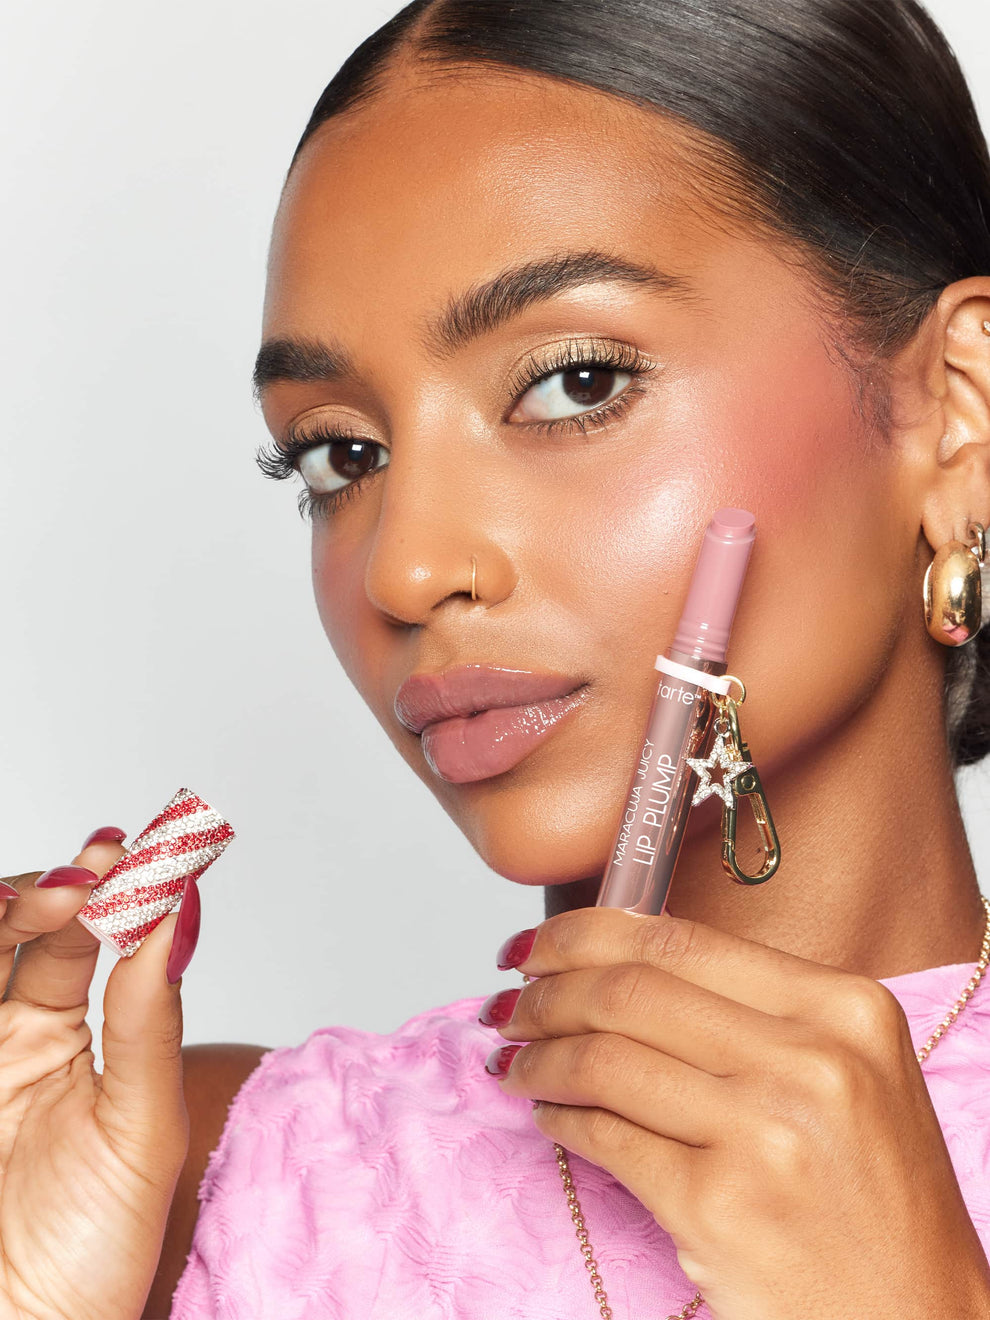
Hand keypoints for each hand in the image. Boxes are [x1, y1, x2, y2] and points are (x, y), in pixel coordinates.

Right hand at [0, 831, 192, 1319]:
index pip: (79, 934)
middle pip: (10, 930)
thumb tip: (184, 910)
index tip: (140, 850)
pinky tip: (0, 927)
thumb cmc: (91, 1251)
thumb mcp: (141, 1126)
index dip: (108, 886)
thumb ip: (152, 1020)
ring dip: (7, 911)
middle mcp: (4, 1033)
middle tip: (91, 873)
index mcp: (61, 1035)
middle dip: (49, 890)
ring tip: (51, 897)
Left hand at [483, 907, 989, 1319]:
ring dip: (540, 1057)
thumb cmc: (874, 1197)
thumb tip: (616, 965)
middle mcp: (811, 1060)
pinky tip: (550, 1116)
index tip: (537, 944)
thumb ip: (750, 1011)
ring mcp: (766, 1134)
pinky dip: (561, 1120)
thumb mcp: (847, 1072)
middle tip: (510, 1004)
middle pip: (630, 992)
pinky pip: (608, 1139)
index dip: (585, 933)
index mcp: (844, 1007)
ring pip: (606, 1060)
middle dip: (547, 993)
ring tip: (516, 1061)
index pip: (678, 938)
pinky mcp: (720, 1207)